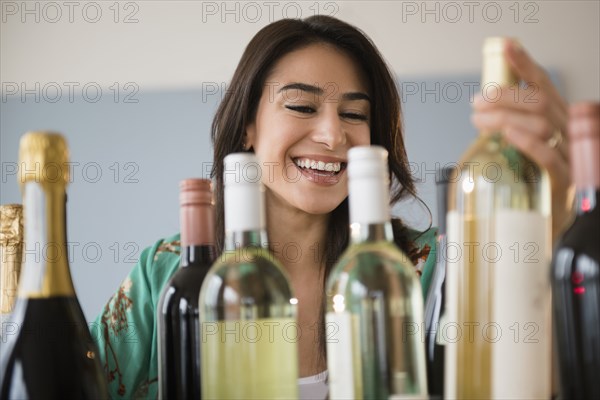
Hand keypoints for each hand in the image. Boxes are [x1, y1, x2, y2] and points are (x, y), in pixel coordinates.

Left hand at [471, 39, 571, 240]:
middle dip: (505, 95)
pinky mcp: (565, 182)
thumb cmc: (537, 186)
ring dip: (506, 115)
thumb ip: (514, 128)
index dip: (524, 66)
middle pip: (539, 102)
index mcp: (559, 121)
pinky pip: (548, 156)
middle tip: (477, 101)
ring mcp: (570, 156)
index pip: (543, 86)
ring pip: (541, 123)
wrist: (555, 225)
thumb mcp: (527, 150)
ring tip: (479, 117)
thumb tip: (485, 110)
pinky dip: (526, 141)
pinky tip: (506, 133)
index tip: (505, 48)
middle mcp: (568, 133)